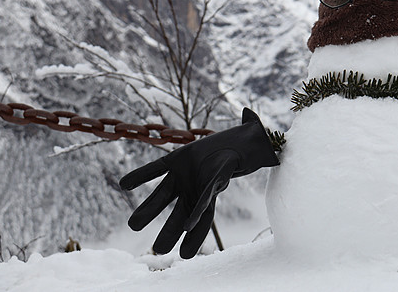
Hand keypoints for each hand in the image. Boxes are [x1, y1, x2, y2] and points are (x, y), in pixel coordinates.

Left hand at [119, 108, 278, 258]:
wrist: (235, 142)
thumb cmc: (246, 153)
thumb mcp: (249, 159)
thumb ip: (252, 158)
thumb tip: (273, 154)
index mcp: (212, 193)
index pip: (204, 218)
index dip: (196, 236)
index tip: (185, 255)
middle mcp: (194, 189)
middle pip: (180, 214)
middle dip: (170, 231)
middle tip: (157, 250)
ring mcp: (183, 176)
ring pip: (162, 195)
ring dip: (148, 209)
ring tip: (133, 225)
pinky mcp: (174, 161)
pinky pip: (155, 169)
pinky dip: (140, 175)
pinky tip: (124, 184)